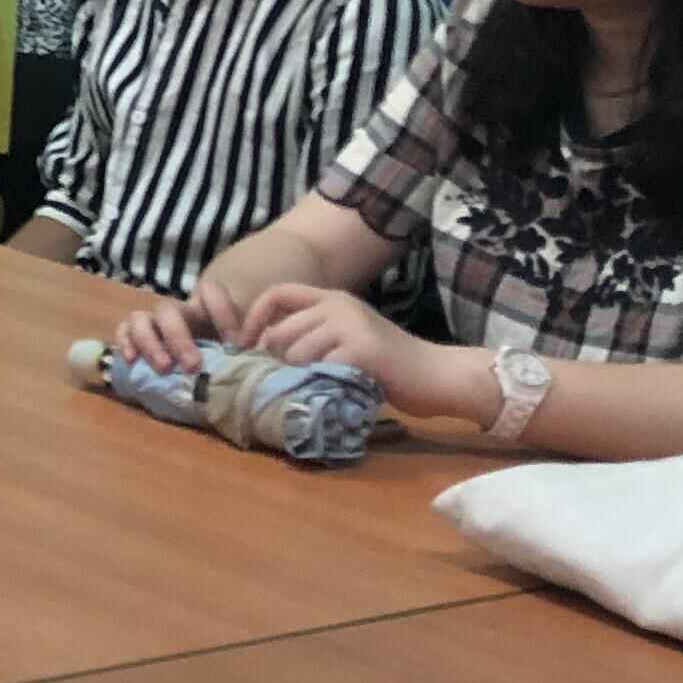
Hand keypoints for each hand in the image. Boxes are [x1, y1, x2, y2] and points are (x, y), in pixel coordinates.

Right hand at [109, 280, 237, 375]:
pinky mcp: (136, 338)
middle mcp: (176, 312)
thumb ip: (245, 352)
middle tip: (192, 367)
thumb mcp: (236, 350)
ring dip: (150, 343)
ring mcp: (153, 324)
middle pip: (167, 309)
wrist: (199, 364)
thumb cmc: (221, 355)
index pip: (209, 291)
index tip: (235, 346)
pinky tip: (133, 362)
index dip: (222, 313)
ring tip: (164, 369)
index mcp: (204, 310)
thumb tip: (252, 358)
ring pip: (139, 318)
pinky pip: (122, 332)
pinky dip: (125, 344)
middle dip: (178, 338)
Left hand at [233, 283, 439, 406]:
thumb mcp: (346, 337)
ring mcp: (351, 325)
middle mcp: (338, 305)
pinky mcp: (362, 349)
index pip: (276, 293)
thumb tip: (263, 348)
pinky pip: (319, 368)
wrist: (437, 375)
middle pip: (279, 331)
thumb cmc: (389, 363)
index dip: (253, 319)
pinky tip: (340, 389)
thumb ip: (312, 335)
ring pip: (294, 353)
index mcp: (332, 298)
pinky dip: (322, 384)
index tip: (245, 348)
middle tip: (294, 379)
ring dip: (300, 376)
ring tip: (323, 384)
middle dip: (277, 361)